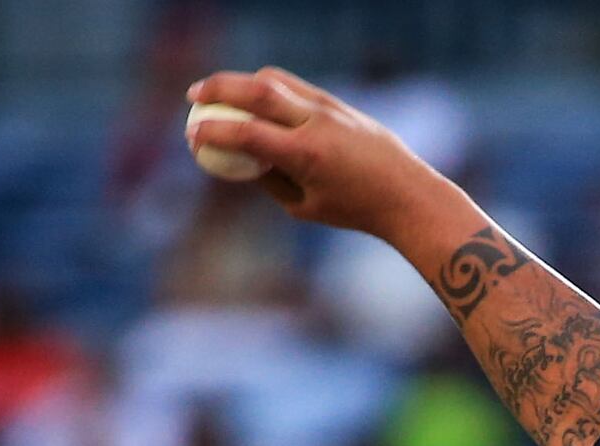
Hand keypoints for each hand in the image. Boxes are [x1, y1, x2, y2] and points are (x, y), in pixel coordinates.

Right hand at [184, 68, 459, 241]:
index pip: (247, 132)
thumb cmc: (355, 210)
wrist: (408, 195)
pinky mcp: (339, 104)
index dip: (213, 130)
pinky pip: (295, 86)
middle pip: (257, 90)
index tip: (192, 133)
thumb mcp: (304, 206)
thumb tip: (239, 158)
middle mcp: (317, 124)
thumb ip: (269, 179)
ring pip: (276, 80)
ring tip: (220, 92)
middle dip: (218, 88)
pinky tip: (255, 97)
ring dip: (242, 81)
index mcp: (307, 155)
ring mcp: (330, 109)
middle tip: (193, 94)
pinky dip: (269, 87)